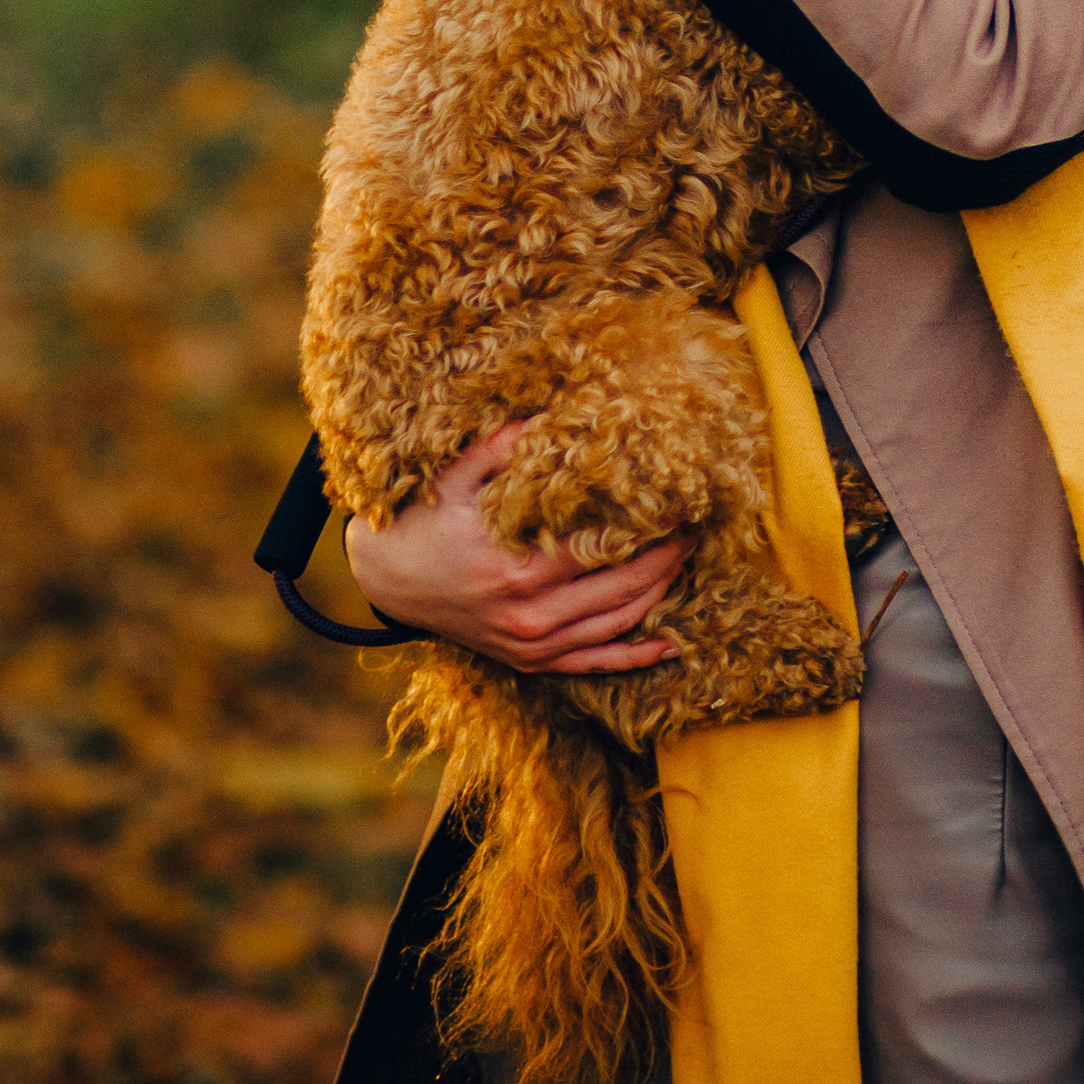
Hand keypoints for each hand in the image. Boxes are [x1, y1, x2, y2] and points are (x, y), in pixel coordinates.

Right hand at [342, 420, 694, 675]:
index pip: (602, 547)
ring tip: (689, 557)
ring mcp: (530, 644)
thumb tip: (546, 419)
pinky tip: (669, 645)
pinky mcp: (528, 660)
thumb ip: (499, 449)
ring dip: (660, 592)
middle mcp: (528, 616)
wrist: (385, 581)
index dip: (648, 526)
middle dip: (666, 556)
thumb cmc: (421, 522)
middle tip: (698, 524)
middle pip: (620, 587)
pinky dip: (633, 657)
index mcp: (514, 569)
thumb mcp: (452, 478)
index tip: (681, 499)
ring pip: (615, 624)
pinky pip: (592, 664)